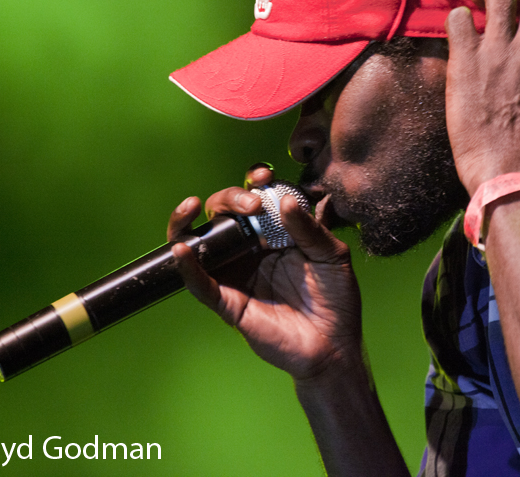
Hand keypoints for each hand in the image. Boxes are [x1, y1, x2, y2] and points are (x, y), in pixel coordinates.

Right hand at [167, 164, 362, 382]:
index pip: (254, 198)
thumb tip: (285, 201)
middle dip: (231, 198)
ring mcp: (236, 274)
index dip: (252, 182)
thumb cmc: (336, 297)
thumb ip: (310, 229)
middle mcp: (250, 249)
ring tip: (193, 206)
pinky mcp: (228, 302)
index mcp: (274, 233)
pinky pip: (200, 283)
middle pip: (222, 213)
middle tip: (254, 205)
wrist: (334, 344)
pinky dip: (186, 266)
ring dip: (187, 222)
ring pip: (198, 243)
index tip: (263, 176)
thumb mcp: (332, 255)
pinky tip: (184, 249)